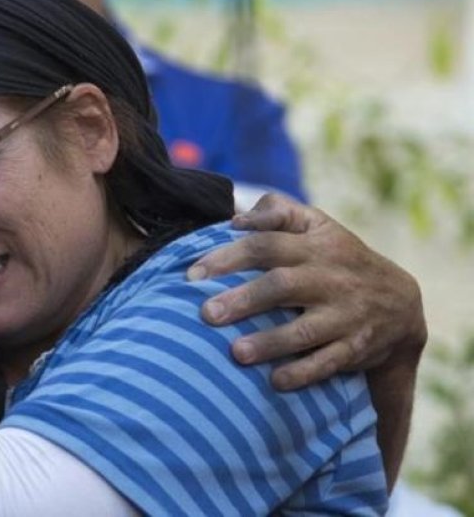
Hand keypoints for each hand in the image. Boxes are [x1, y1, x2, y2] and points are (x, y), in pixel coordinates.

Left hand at [191, 193, 426, 389]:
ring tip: (235, 352)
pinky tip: (275, 381)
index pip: (267, 245)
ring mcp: (345, 315)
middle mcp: (330, 278)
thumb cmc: (337, 258)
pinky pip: (330, 362)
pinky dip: (303, 373)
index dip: (229, 257)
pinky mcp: (356, 347)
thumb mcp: (318, 225)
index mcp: (314, 246)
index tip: (193, 274)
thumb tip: (236, 217)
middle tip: (206, 314)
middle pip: (282, 285)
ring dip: (271, 342)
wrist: (401, 302)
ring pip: (306, 329)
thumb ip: (278, 213)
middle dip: (244, 299)